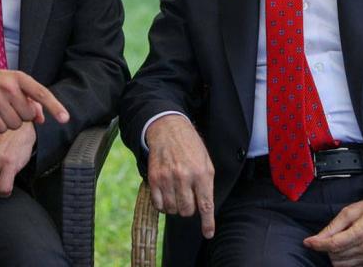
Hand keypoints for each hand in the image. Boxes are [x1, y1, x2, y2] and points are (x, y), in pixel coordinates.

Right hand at [0, 62, 68, 132]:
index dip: (55, 106)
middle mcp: (9, 87)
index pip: (41, 93)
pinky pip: (0, 129)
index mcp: (19, 78)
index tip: (65, 118)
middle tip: (9, 107)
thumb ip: (29, 99)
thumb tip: (41, 118)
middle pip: (28, 116)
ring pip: (15, 124)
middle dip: (21, 116)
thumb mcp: (12, 83)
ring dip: (9, 123)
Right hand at [145, 115, 215, 237]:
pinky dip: (163, 205)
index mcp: (202, 173)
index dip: (208, 223)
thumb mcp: (206, 162)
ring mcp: (168, 178)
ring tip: (177, 194)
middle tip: (188, 199)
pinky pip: (158, 204)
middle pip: (187, 210)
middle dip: (189, 209)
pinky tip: (166, 195)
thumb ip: (206, 185)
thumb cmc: (190, 147)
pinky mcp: (154, 178)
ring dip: (175, 207)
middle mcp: (184, 177)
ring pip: (172, 209)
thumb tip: (205, 208)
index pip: (206, 205)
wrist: (168, 129)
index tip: (208, 233)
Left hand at [303, 196, 362, 266]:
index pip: (334, 245)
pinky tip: (344, 248)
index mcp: (362, 232)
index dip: (318, 245)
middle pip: (336, 256)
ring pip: (342, 264)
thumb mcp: (349, 211)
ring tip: (336, 241)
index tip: (307, 242)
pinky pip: (351, 266)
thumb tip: (316, 238)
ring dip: (334, 255)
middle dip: (326, 248)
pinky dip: (343, 259)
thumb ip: (332, 227)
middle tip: (326, 236)